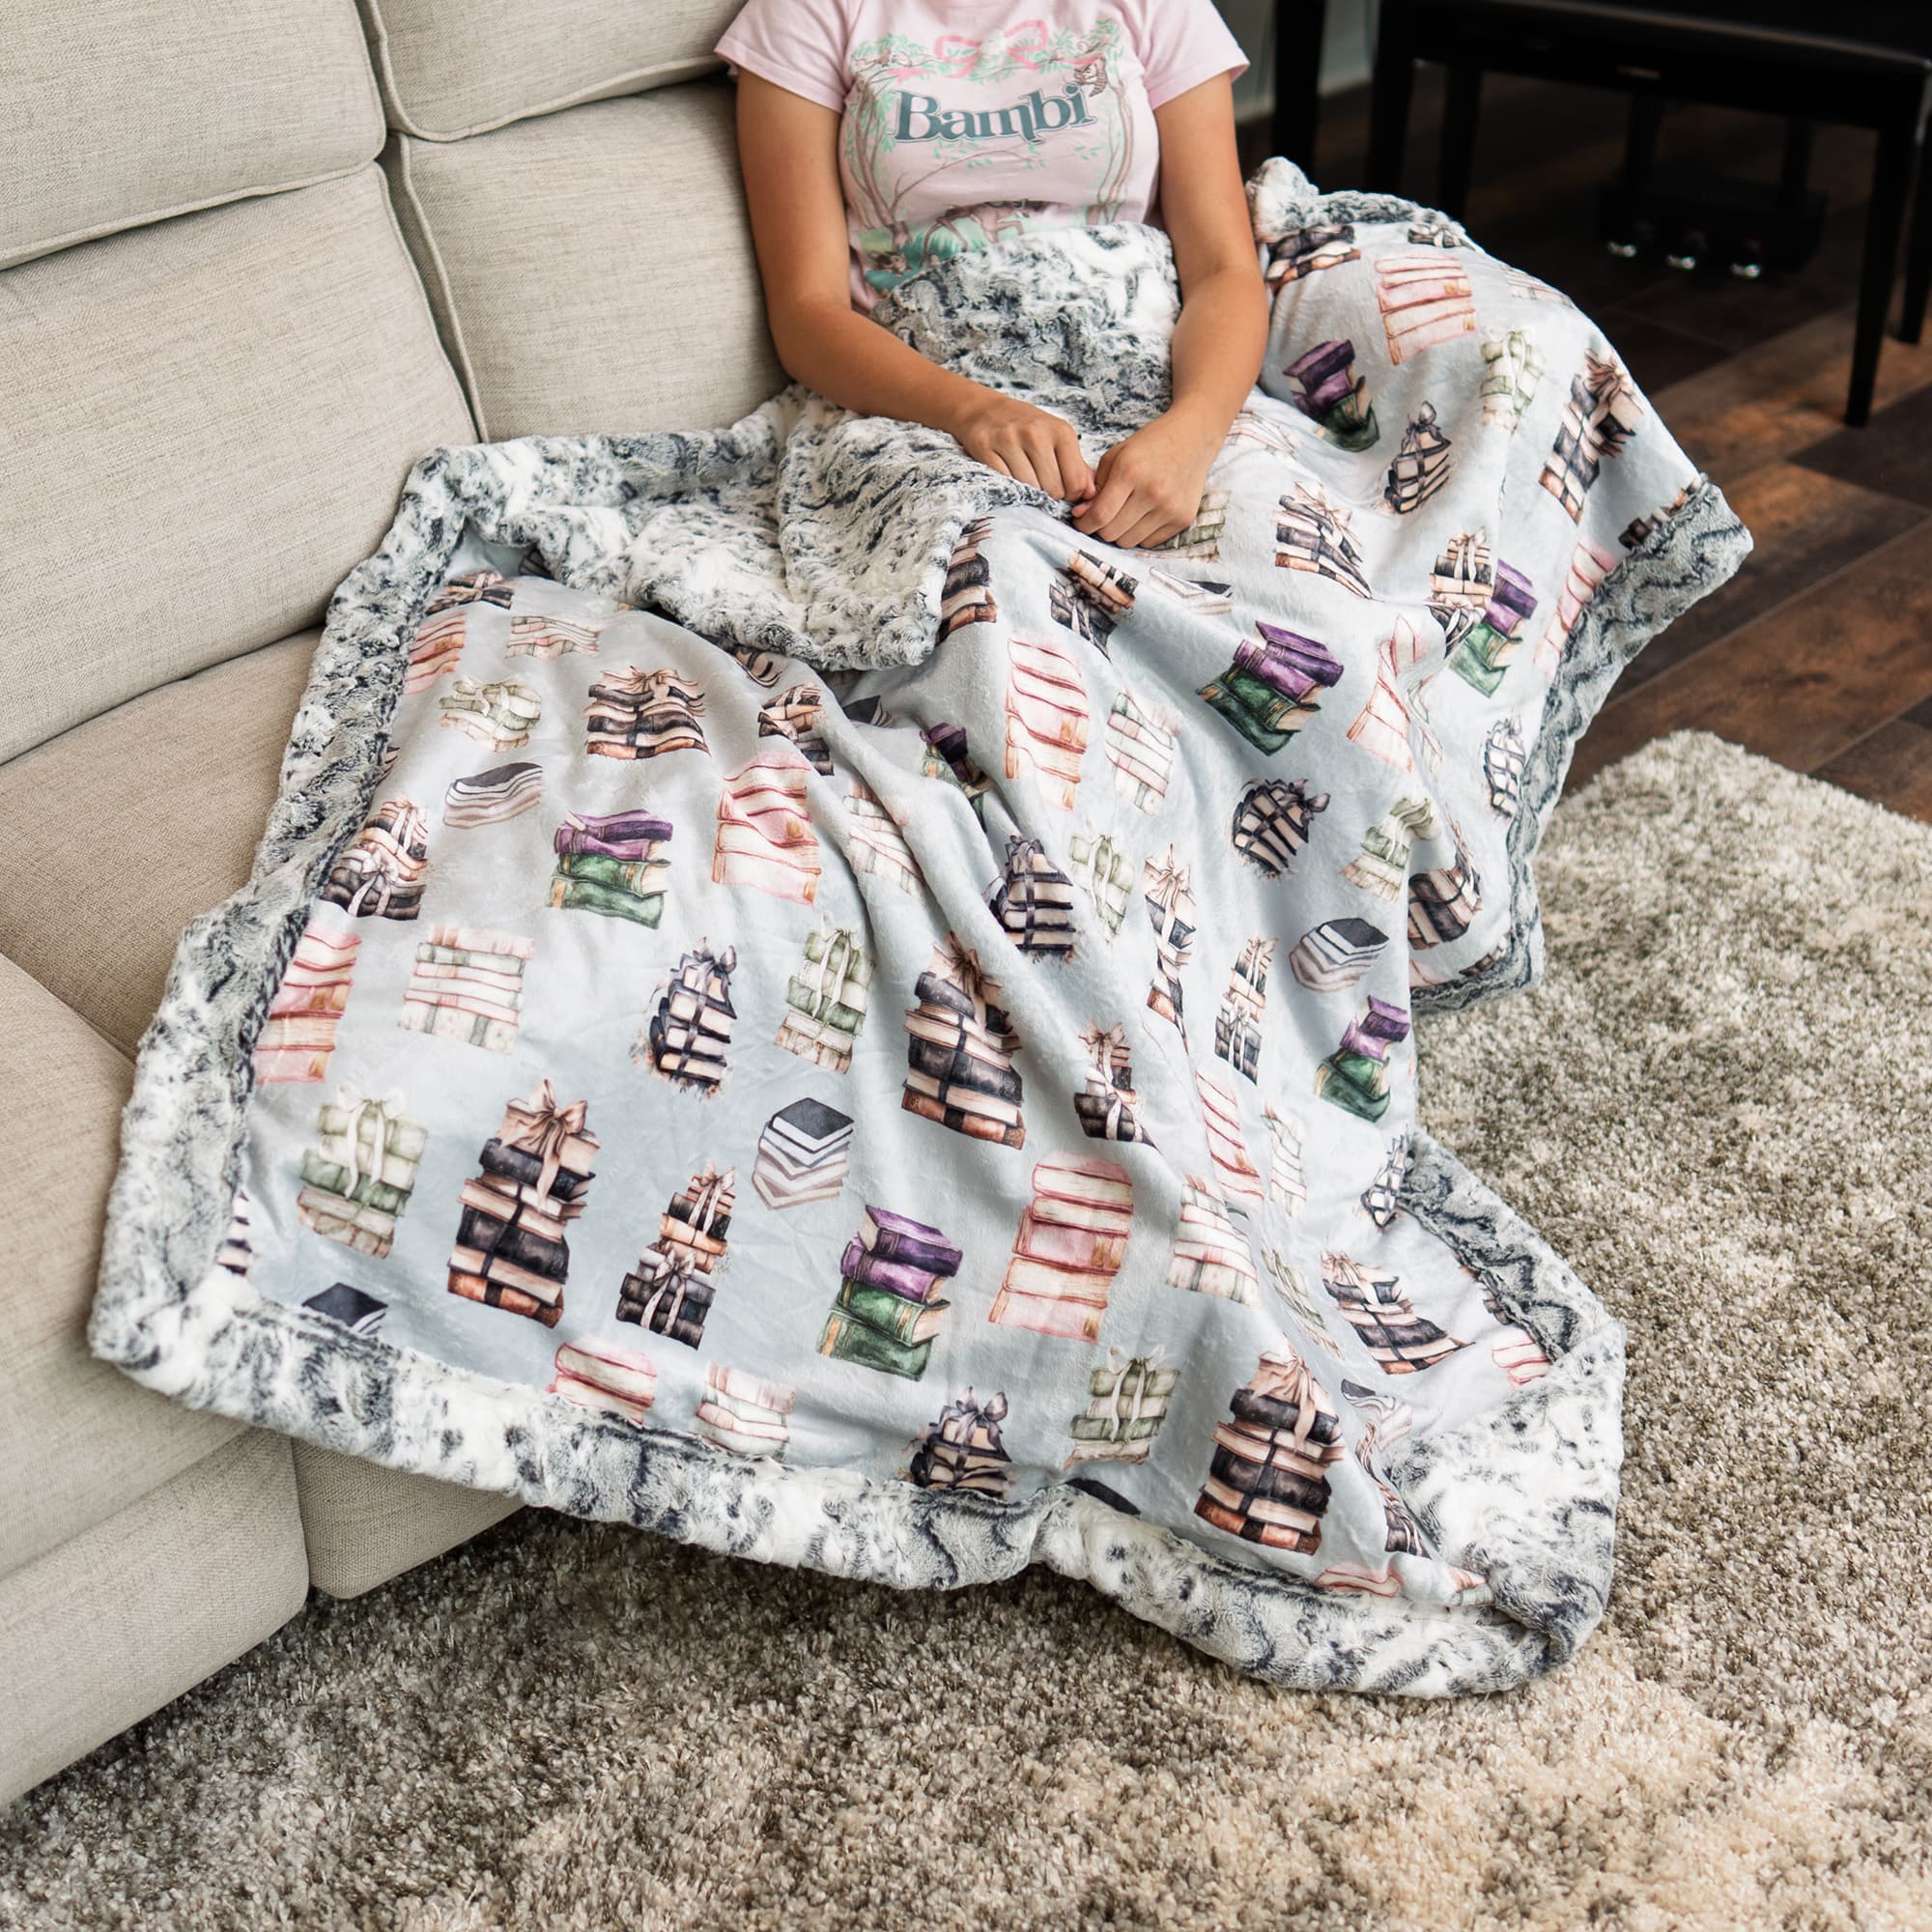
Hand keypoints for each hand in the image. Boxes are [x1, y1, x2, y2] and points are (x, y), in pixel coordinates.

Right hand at [947, 389, 1094, 502]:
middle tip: (1043, 489)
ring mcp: (1009, 438)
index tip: (1063, 492)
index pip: (1075, 481)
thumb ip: (1078, 468)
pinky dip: (1009, 486)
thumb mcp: (1059, 440)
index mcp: (1061, 431)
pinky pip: (1004, 482)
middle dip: (1050, 496)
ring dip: (1029, 493)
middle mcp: (1035, 432)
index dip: (1071, 496)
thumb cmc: (1030, 431)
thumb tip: (1091, 495)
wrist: (988, 411)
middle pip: (1053, 489)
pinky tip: (1010, 478)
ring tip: (1028, 483)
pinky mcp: (985, 446)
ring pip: (1029, 488)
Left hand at [1070, 409, 1221, 548]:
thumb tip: (1081, 515)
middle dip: (1100, 528)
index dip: (1084, 524)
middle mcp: (1152, 492)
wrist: (1193, 437)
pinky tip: (1141, 516)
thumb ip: (1096, 486)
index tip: (1080, 522)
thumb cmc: (1149, 445)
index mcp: (1131, 471)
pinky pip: (1149, 542)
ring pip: (1128, 542)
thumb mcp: (1116, 456)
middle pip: (1112, 533)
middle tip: (1100, 518)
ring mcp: (1170, 508)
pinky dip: (1139, 534)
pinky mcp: (1183, 519)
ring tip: (1121, 516)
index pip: (1099, 515)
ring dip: (1119, 533)